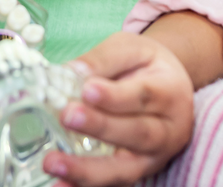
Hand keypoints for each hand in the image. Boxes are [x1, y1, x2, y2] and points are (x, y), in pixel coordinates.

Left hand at [43, 32, 194, 185]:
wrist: (169, 88)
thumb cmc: (146, 66)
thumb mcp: (131, 49)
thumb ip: (103, 59)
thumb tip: (70, 72)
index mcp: (170, 93)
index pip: (143, 96)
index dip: (114, 96)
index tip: (87, 89)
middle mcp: (168, 132)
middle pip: (137, 134)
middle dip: (100, 127)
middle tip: (67, 116)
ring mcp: (152, 159)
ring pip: (124, 170)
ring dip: (86, 170)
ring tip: (53, 162)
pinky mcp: (135, 174)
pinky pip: (111, 184)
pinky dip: (82, 186)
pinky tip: (59, 185)